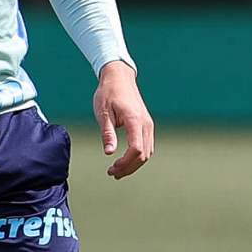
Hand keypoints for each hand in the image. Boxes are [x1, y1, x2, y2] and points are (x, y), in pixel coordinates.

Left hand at [93, 60, 154, 178]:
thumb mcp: (103, 113)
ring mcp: (148, 124)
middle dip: (129, 167)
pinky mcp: (147, 125)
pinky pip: (147, 146)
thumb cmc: (108, 93)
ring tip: (118, 171)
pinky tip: (126, 161)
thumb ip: (107, 134)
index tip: (112, 168)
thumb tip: (109, 153)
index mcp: (134, 120)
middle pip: (143, 154)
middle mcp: (146, 123)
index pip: (136, 149)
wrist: (119, 77)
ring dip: (134, 164)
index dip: (125, 162)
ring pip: (147, 152)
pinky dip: (138, 156)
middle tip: (112, 174)